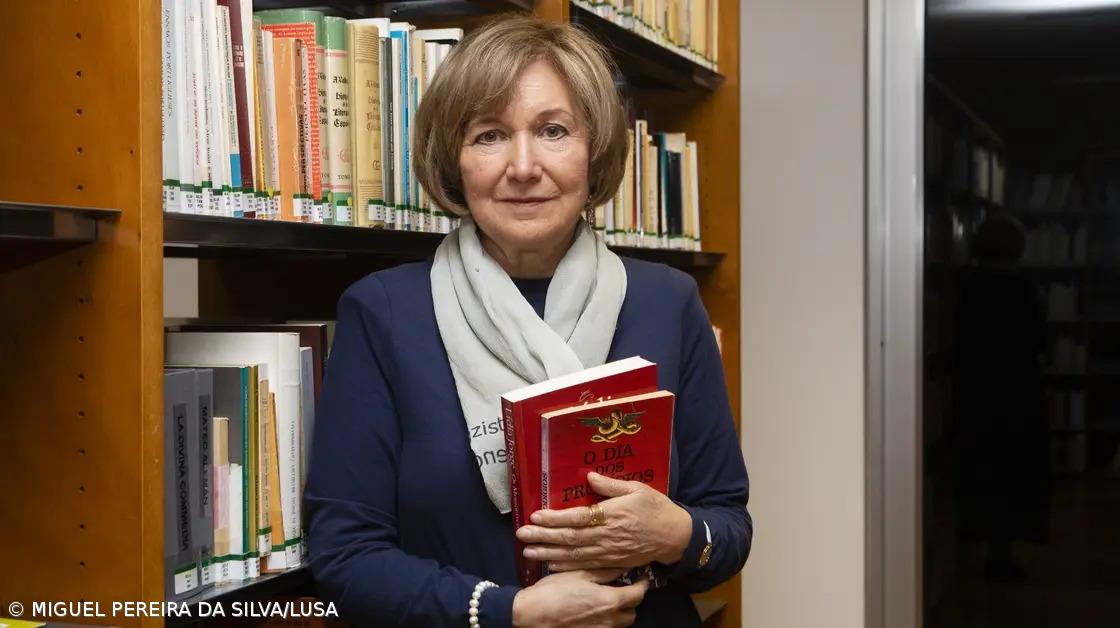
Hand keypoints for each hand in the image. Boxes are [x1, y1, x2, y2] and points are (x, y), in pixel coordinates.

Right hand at [511, 569, 647, 627]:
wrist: (532, 614)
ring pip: (620, 624)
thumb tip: (623, 567)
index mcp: (610, 601)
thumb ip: (605, 572)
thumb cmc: (554, 590)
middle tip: (622, 589)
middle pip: (632, 613)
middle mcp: (610, 621)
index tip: (641, 578)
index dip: (643, 585)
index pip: (638, 595)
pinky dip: (606, 621)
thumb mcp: (579, 574)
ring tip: (607, 601)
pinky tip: (594, 612)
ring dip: (619, 613)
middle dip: (630, 602)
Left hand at [516, 472, 691, 571]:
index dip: (554, 518)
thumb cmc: (656, 508)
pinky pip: (586, 566)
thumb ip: (611, 485)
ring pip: (574, 555)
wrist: (676, 536)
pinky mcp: (612, 563)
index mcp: (611, 515)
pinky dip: (567, 567)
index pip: (577, 517)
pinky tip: (551, 566)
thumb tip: (588, 476)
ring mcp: (608, 552)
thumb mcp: (637, 489)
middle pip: (569, 538)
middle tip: (521, 535)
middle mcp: (606, 536)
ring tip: (528, 552)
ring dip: (549, 554)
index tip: (535, 515)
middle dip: (543, 537)